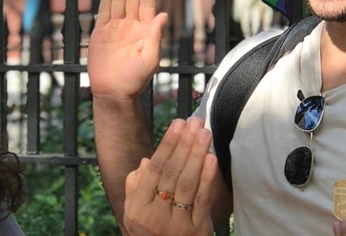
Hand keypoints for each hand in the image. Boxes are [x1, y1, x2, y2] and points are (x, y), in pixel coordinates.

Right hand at [88, 0, 166, 100]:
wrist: (113, 92)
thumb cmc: (134, 80)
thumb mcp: (151, 59)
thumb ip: (155, 36)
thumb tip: (164, 15)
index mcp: (145, 29)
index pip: (147, 0)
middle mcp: (131, 24)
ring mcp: (116, 27)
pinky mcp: (101, 32)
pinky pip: (104, 9)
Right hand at [123, 117, 215, 235]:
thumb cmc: (149, 231)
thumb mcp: (134, 211)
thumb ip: (135, 186)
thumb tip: (147, 161)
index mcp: (137, 207)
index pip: (154, 169)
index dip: (167, 144)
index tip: (178, 123)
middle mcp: (155, 216)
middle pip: (172, 172)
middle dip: (185, 143)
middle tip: (195, 121)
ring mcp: (177, 225)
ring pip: (188, 183)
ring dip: (197, 154)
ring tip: (204, 132)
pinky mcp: (197, 232)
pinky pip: (202, 200)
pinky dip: (207, 178)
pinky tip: (211, 159)